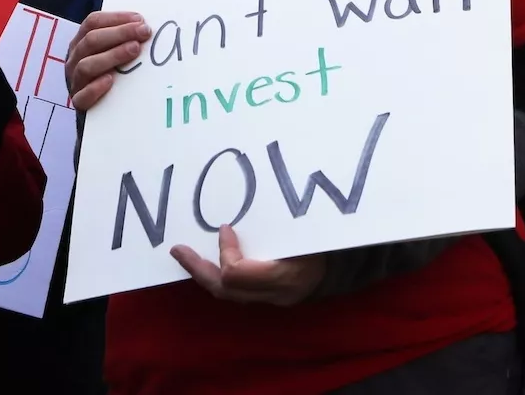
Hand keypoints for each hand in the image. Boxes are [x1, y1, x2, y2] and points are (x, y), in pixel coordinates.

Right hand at [66, 10, 150, 110]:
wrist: (97, 111)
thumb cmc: (109, 74)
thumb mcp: (111, 52)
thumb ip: (122, 38)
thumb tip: (145, 25)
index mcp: (81, 42)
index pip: (93, 22)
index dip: (116, 18)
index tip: (139, 19)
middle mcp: (75, 59)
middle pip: (91, 40)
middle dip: (120, 33)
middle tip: (144, 32)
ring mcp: (75, 81)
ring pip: (86, 65)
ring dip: (112, 55)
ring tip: (134, 50)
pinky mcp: (79, 103)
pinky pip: (83, 96)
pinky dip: (96, 87)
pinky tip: (111, 80)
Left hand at [172, 223, 325, 305]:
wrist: (347, 262)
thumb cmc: (324, 239)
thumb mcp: (304, 229)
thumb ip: (272, 229)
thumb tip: (228, 226)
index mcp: (285, 276)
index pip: (236, 274)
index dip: (224, 251)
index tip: (224, 228)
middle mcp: (276, 293)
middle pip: (226, 290)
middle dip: (198, 269)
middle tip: (177, 250)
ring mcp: (274, 299)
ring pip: (229, 294)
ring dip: (205, 274)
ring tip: (186, 257)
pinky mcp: (272, 297)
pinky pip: (238, 292)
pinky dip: (220, 277)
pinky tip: (210, 263)